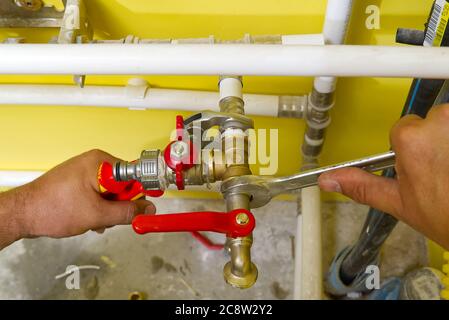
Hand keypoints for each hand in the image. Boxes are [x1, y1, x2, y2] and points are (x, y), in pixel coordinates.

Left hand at [0, 149, 154, 246]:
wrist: (22, 214)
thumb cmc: (52, 208)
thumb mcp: (97, 214)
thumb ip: (127, 212)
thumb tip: (148, 209)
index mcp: (100, 162)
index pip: (133, 175)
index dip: (138, 194)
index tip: (141, 208)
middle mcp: (93, 162)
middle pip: (123, 185)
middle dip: (119, 205)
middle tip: (109, 218)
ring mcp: (85, 171)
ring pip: (111, 192)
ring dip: (107, 209)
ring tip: (94, 220)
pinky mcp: (78, 181)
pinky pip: (99, 193)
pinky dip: (98, 207)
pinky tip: (89, 219)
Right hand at [318, 104, 448, 249]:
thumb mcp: (401, 204)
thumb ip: (361, 186)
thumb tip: (329, 179)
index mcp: (413, 138)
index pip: (404, 128)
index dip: (412, 151)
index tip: (424, 168)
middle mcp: (443, 120)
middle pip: (432, 121)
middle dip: (436, 142)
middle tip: (444, 171)